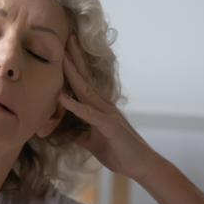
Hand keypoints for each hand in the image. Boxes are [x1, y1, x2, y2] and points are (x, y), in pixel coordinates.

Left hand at [59, 35, 164, 181]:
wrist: (142, 166)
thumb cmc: (119, 152)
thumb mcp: (92, 142)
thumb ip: (79, 133)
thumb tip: (63, 130)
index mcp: (100, 108)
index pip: (84, 83)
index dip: (74, 67)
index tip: (64, 50)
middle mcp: (104, 106)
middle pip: (86, 78)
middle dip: (74, 58)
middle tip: (65, 38)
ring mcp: (107, 114)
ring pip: (86, 90)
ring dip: (73, 73)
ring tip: (62, 57)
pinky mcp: (109, 126)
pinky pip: (89, 114)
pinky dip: (74, 105)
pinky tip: (62, 97)